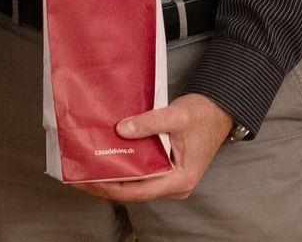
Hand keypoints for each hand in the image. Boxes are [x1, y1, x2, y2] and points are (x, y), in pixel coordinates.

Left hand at [74, 93, 233, 202]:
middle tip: (82, 175)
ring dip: (115, 176)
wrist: (219, 109)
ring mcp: (171, 178)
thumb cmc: (203, 115)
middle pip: (135, 191)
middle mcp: (175, 185)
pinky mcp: (167, 168)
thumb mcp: (176, 116)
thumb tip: (122, 130)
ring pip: (137, 183)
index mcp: (180, 179)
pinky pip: (142, 173)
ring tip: (89, 168)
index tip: (92, 179)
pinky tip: (108, 159)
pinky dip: (125, 168)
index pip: (139, 191)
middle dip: (108, 184)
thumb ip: (149, 123)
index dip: (113, 187)